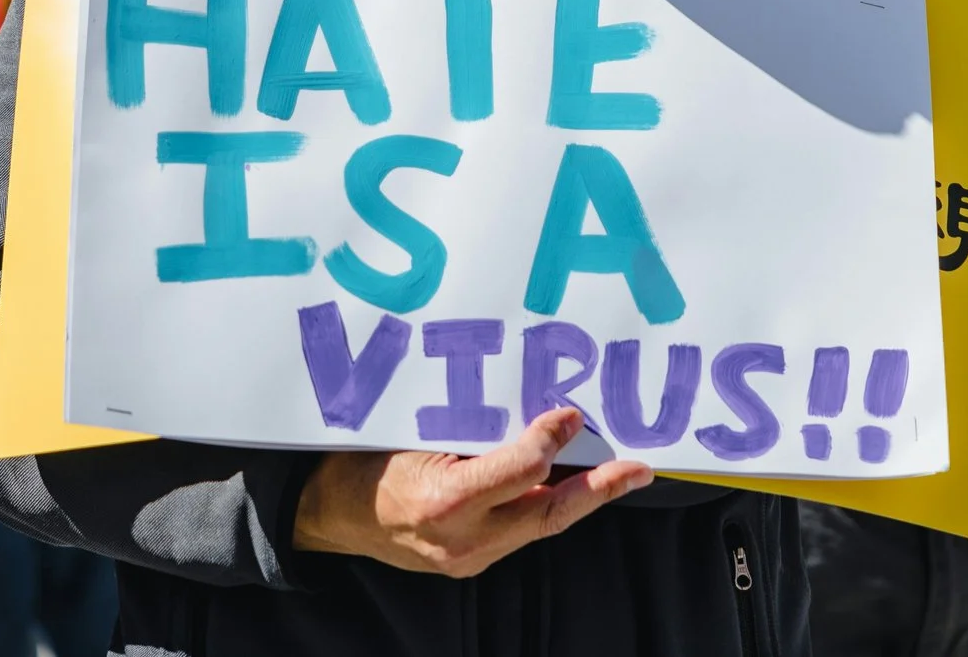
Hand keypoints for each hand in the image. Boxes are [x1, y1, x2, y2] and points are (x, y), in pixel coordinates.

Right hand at [291, 407, 651, 577]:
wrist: (328, 514)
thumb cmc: (365, 459)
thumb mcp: (411, 429)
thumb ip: (470, 424)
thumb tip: (531, 405)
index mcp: (443, 499)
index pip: (520, 471)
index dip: (551, 438)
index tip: (570, 413)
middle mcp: (461, 538)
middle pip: (547, 513)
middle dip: (599, 490)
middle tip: (639, 468)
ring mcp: (467, 558)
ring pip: (539, 526)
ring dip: (579, 499)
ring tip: (619, 474)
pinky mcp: (469, 563)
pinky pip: (519, 531)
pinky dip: (545, 504)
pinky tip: (567, 484)